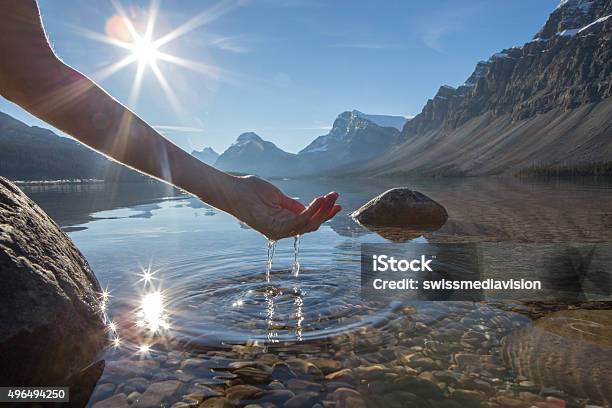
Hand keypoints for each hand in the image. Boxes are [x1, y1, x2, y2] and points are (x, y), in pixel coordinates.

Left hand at [225, 175, 340, 239]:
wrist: (233, 190)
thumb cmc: (251, 191)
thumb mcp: (277, 197)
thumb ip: (292, 205)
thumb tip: (309, 208)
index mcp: (284, 222)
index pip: (309, 221)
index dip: (324, 213)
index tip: (336, 202)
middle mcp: (282, 229)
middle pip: (311, 226)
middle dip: (326, 212)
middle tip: (336, 198)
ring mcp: (278, 230)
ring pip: (307, 225)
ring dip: (321, 211)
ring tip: (329, 197)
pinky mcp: (274, 228)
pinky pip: (298, 222)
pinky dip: (310, 212)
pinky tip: (318, 201)